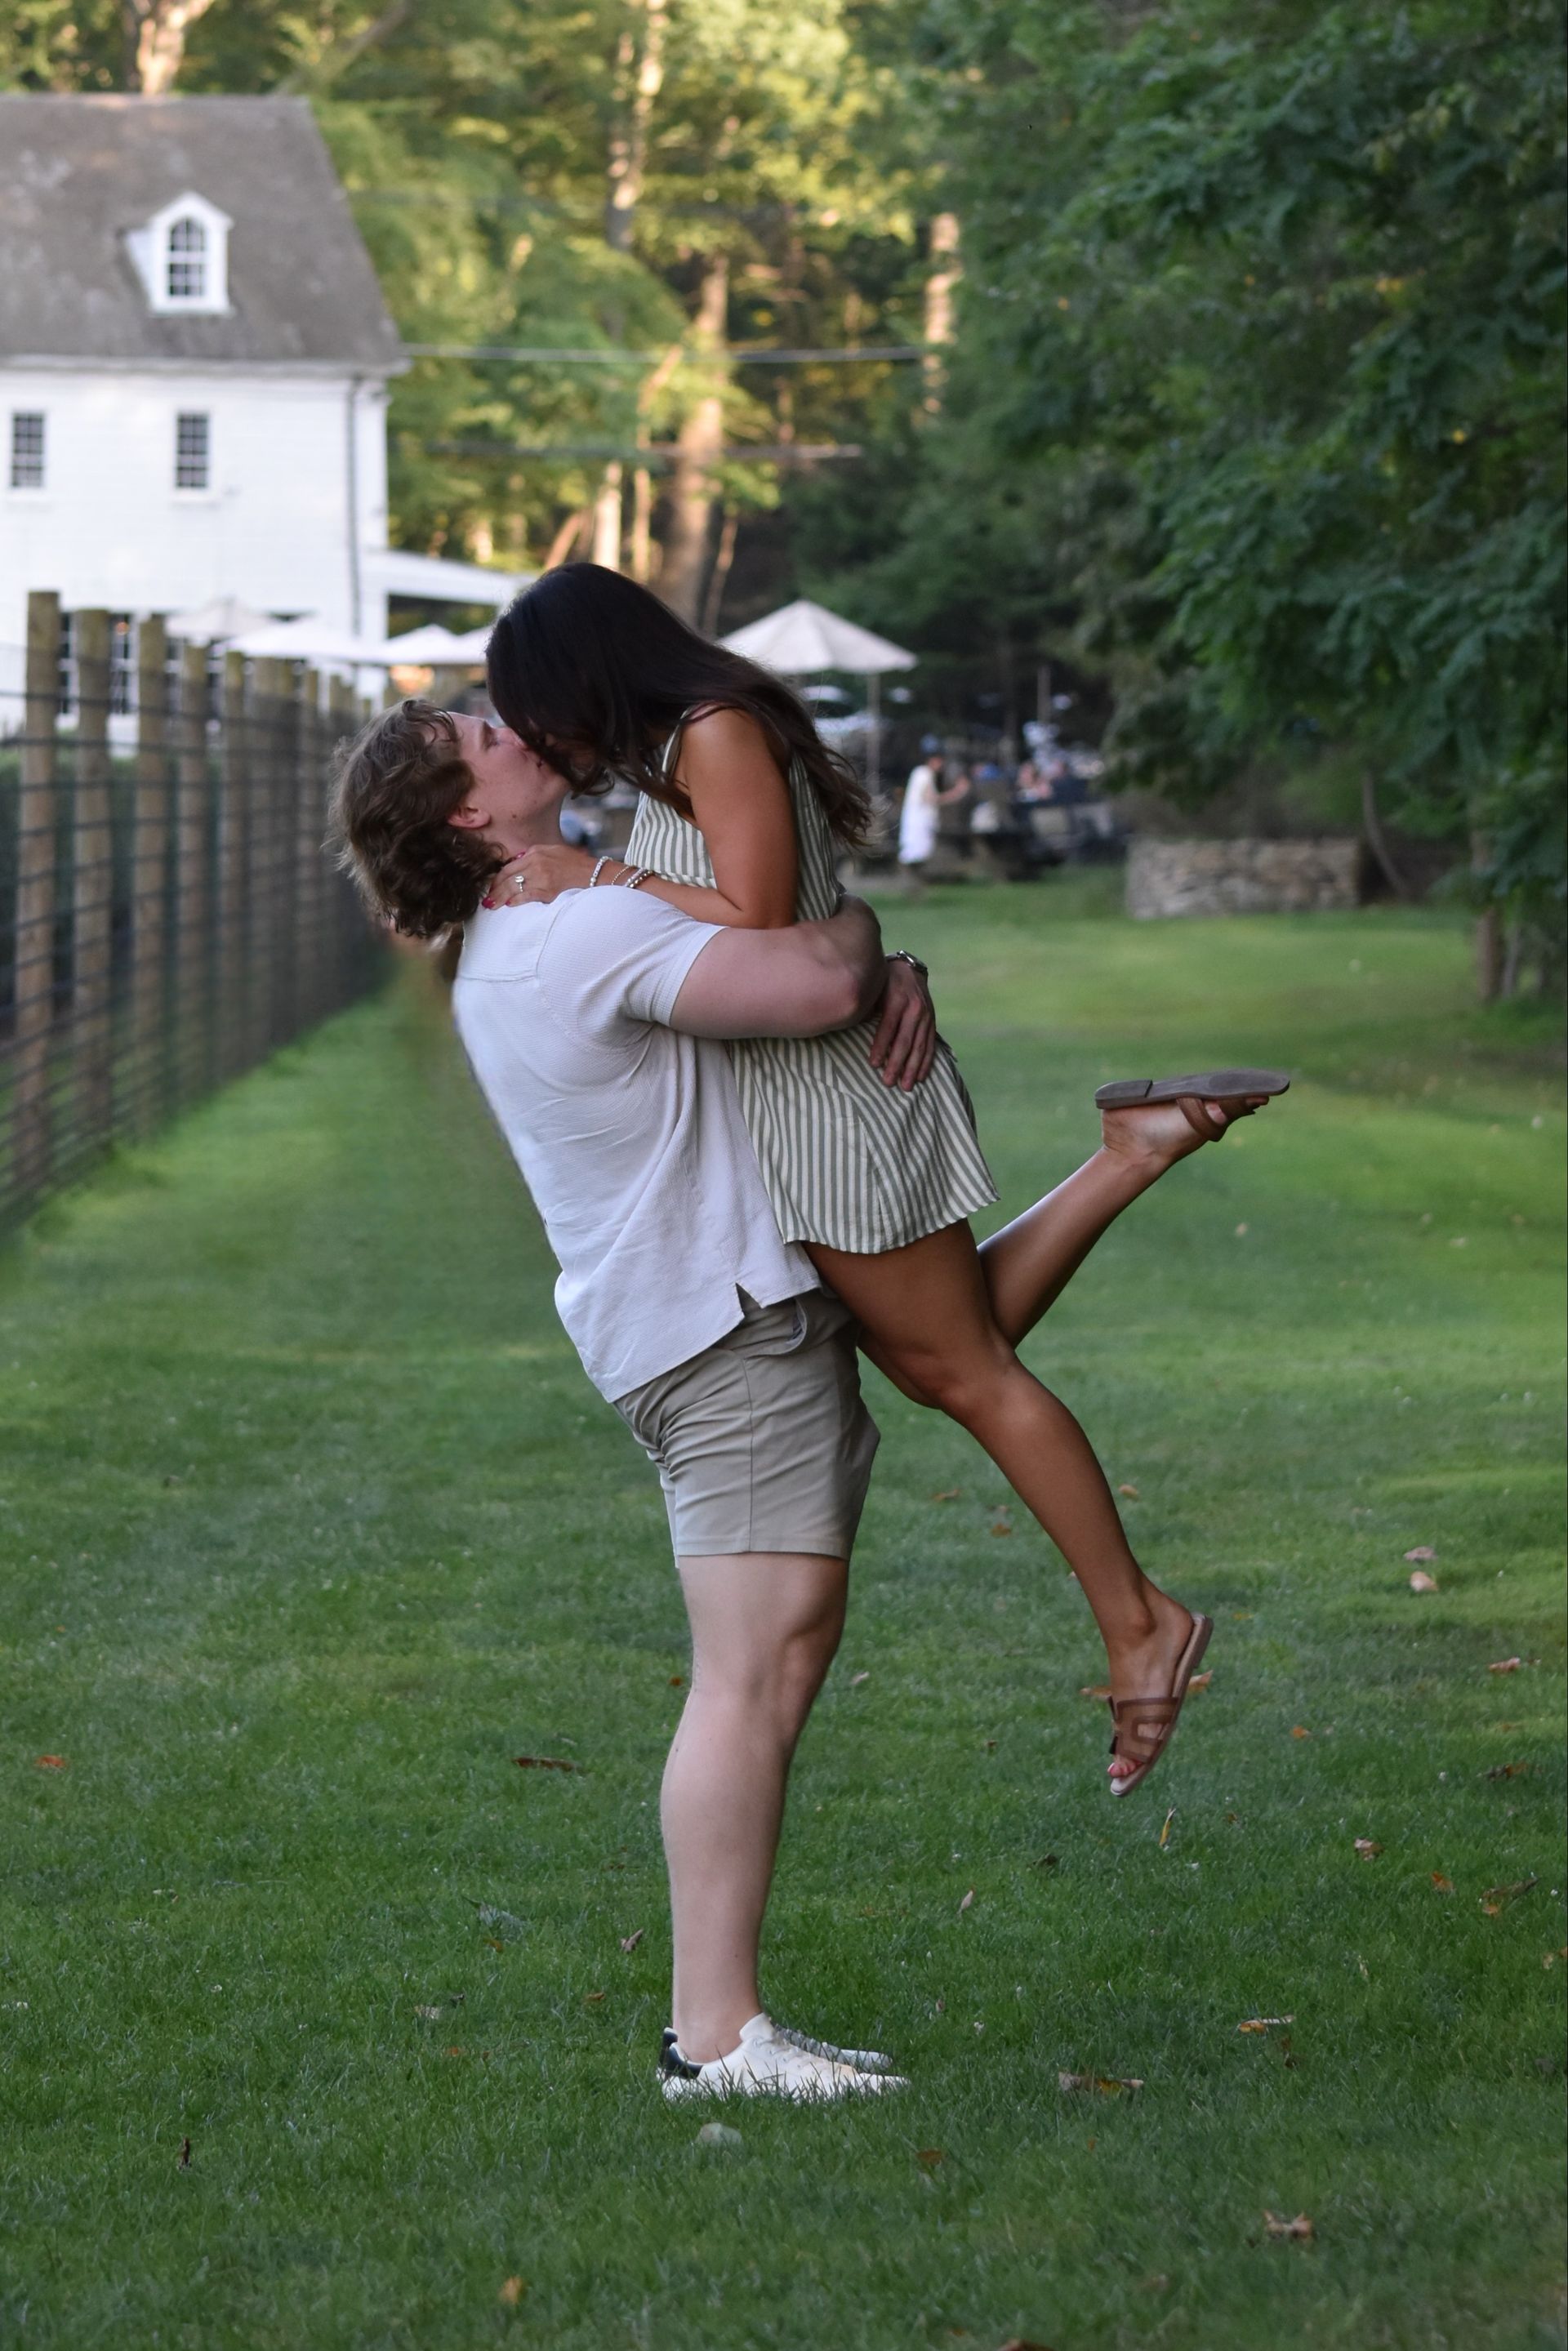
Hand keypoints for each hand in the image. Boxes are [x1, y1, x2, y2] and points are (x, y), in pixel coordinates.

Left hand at [483, 841, 599, 906]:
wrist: (595, 874)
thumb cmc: (576, 864)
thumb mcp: (554, 851)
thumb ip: (535, 855)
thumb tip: (518, 862)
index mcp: (536, 852)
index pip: (510, 865)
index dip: (497, 877)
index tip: (492, 886)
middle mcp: (536, 862)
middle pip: (507, 876)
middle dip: (494, 889)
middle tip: (487, 899)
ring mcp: (541, 877)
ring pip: (513, 887)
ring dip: (500, 897)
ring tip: (491, 905)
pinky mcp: (547, 890)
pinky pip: (526, 896)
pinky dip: (516, 901)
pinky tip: (509, 904)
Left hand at [868, 956, 935, 1090]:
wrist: (909, 969)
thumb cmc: (883, 982)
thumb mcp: (874, 989)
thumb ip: (867, 1009)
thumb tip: (852, 1028)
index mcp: (897, 999)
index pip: (888, 1027)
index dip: (881, 1046)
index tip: (873, 1064)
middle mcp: (914, 1008)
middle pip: (905, 1041)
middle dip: (897, 1064)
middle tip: (888, 1083)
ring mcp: (926, 1016)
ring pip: (919, 1046)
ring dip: (912, 1069)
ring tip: (905, 1086)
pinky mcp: (932, 1022)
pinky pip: (930, 1045)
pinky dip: (926, 1062)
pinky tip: (921, 1077)